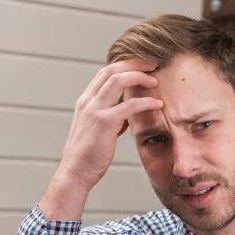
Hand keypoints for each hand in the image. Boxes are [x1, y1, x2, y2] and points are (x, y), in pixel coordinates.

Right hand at [40, 59, 163, 219]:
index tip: (142, 66)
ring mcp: (94, 110)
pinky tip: (158, 105)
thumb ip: (111, 119)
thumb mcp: (99, 131)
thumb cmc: (89, 155)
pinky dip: (146, 102)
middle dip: (133, 63)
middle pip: (111, 70)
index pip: (105, 73)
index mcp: (86, 101)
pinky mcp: (104, 122)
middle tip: (152, 63)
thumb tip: (126, 116)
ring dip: (139, 77)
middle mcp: (88, 101)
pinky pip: (129, 106)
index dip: (125, 66)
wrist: (76, 171)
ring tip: (156, 80)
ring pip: (117, 80)